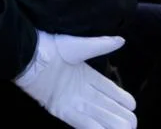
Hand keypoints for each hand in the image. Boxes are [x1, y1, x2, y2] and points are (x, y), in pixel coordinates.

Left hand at [13, 31, 135, 128]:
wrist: (29, 55)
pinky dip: (94, 128)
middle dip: (121, 116)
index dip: (123, 99)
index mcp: (88, 77)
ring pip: (98, 117)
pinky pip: (80, 123)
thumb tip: (121, 39)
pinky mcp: (60, 110)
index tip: (132, 106)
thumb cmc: (52, 48)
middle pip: (108, 108)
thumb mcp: (79, 46)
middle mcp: (82, 92)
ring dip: (112, 124)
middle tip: (131, 123)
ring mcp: (72, 102)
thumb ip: (100, 45)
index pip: (112, 91)